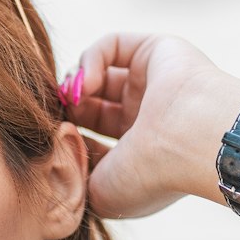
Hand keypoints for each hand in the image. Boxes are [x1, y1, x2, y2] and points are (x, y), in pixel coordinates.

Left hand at [63, 33, 239, 219]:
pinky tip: (86, 83)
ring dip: (75, 83)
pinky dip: (90, 59)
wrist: (187, 144)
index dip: (66, 138)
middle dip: (67, 109)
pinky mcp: (157, 50)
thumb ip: (74, 176)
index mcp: (137, 155)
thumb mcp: (100, 193)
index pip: (90, 140)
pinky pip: (111, 45)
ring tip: (70, 97)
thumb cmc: (147, 176)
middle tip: (56, 115)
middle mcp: (146, 119)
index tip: (52, 142)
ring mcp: (153, 84)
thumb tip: (58, 151)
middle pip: (90, 106)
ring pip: (98, 74)